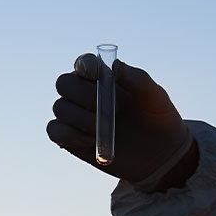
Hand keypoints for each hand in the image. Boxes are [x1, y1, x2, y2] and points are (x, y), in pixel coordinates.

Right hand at [49, 54, 191, 187]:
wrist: (161, 153)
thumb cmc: (157, 117)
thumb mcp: (153, 94)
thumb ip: (135, 77)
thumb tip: (114, 66)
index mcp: (102, 77)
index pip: (83, 63)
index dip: (86, 66)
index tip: (99, 74)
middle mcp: (85, 94)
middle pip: (63, 83)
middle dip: (83, 94)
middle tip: (112, 109)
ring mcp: (77, 117)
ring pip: (60, 107)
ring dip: (81, 117)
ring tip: (104, 128)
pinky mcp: (73, 140)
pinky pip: (54, 131)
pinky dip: (69, 135)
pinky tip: (91, 140)